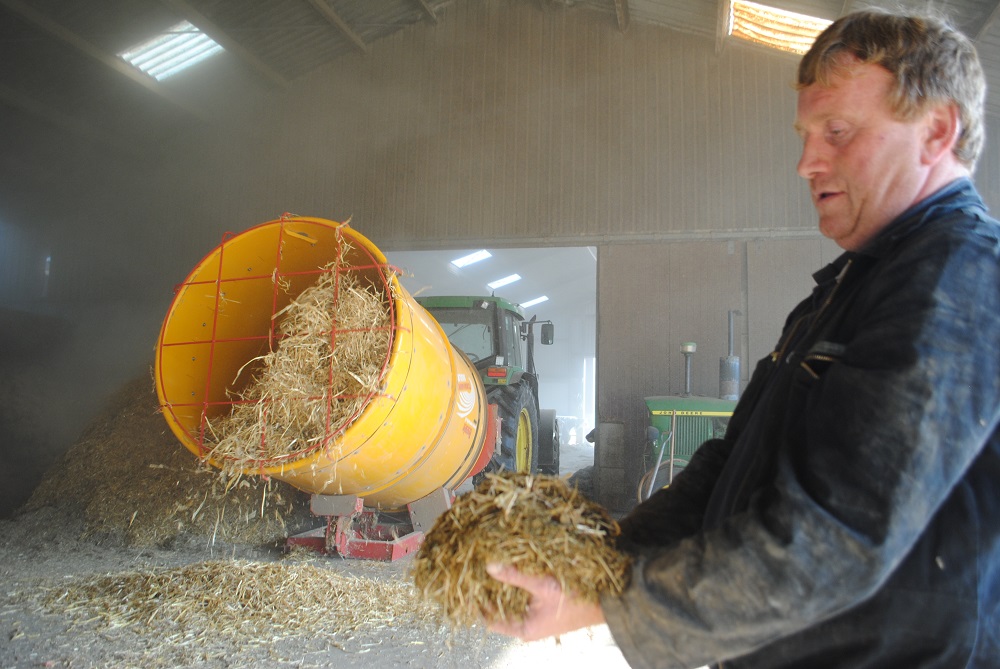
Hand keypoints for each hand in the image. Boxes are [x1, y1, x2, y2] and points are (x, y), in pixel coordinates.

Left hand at [485, 563, 605, 640]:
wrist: (608, 600)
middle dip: (489, 588)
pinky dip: (517, 580)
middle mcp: (528, 625)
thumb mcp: (543, 586)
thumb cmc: (577, 599)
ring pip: (512, 598)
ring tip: (489, 561)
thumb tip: (489, 565)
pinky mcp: (544, 604)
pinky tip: (511, 564)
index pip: (490, 619)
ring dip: (503, 582)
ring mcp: (536, 615)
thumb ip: (515, 576)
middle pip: (500, 607)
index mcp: (524, 629)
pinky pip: (524, 593)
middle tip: (474, 567)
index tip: (465, 584)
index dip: (476, 603)